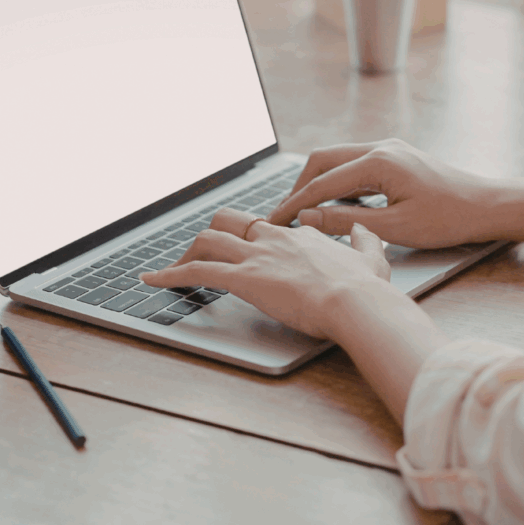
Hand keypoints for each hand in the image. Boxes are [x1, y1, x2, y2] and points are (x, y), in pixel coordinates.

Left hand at [140, 208, 390, 340]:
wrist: (356, 302)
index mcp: (301, 235)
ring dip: (187, 254)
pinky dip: (168, 275)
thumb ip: (364, 242)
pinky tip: (150, 281)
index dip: (251, 239)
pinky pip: (195, 271)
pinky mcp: (243, 277)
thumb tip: (363, 230)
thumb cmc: (365, 288)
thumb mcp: (373, 258)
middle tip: (202, 256)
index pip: (266, 227)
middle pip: (229, 222)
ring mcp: (256, 256)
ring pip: (208, 241)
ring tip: (172, 271)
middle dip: (212, 237)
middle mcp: (273, 238)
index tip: (245, 251)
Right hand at [266, 138, 499, 248]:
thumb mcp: (394, 228)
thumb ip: (346, 222)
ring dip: (316, 184)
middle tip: (283, 215)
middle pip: (322, 160)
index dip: (294, 204)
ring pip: (337, 160)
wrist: (487, 206)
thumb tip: (307, 218)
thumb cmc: (448, 219)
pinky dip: (336, 183)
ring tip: (302, 212)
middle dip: (298, 187)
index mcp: (378, 162)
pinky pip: (354, 165)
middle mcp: (380, 147)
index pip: (322, 183)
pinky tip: (333, 205)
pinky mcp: (395, 158)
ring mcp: (388, 150)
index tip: (275, 222)